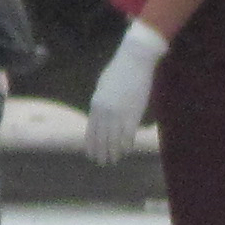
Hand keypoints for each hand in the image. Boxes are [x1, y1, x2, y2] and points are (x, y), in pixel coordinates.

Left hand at [84, 19, 170, 164]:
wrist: (134, 61)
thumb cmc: (118, 71)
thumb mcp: (102, 87)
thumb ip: (100, 102)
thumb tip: (98, 113)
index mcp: (95, 104)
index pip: (92, 130)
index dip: (92, 144)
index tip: (91, 154)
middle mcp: (105, 111)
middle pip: (102, 136)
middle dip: (101, 151)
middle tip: (102, 163)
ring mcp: (119, 112)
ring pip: (114, 137)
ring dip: (113, 151)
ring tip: (113, 161)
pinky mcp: (134, 111)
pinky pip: (129, 132)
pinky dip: (127, 143)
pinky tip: (126, 151)